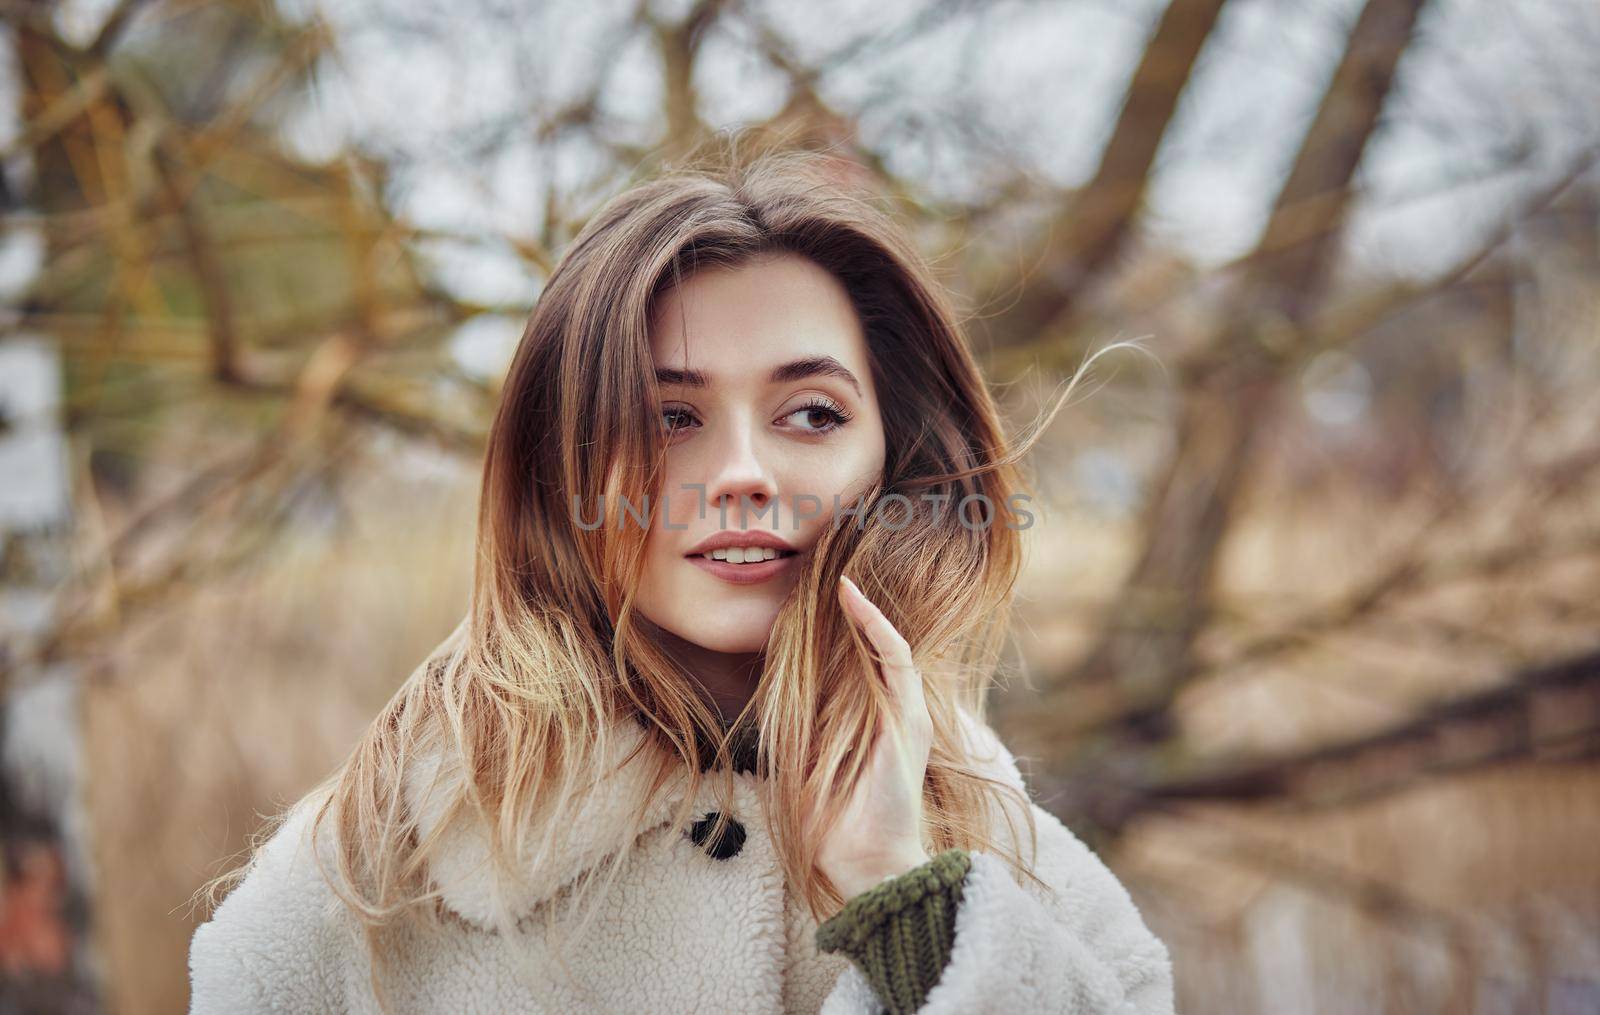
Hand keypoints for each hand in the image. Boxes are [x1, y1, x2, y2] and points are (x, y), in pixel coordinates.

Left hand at [810, 574, 934, 900]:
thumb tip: (767, 702)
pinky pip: (896, 657)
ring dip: (863, 607)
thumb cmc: (831, 822)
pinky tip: (852, 598)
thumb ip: (796, 731)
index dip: (836, 626)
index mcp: (867, 721)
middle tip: (825, 566)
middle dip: (851, 608)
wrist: (861, 863)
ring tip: (838, 573)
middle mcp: (891, 711)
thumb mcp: (801, 763)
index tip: (808, 595)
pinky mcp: (909, 717)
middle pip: (873, 646)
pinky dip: (875, 624)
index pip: (854, 661)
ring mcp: (904, 712)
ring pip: (887, 642)